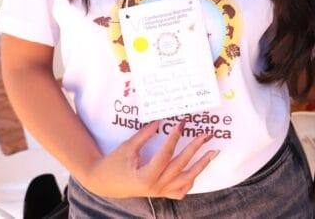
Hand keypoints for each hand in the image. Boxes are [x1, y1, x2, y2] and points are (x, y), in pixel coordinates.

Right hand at [78, 121, 217, 199]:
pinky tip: (196, 170)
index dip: (174, 138)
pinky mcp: (160, 192)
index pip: (165, 154)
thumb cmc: (113, 164)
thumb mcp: (127, 147)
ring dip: (200, 166)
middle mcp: (155, 186)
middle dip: (195, 148)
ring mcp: (159, 191)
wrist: (102, 182)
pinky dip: (190, 182)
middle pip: (181, 166)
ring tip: (212, 153)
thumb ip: (144, 135)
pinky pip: (180, 191)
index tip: (182, 124)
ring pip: (186, 181)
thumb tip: (159, 122)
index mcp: (146, 176)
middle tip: (206, 135)